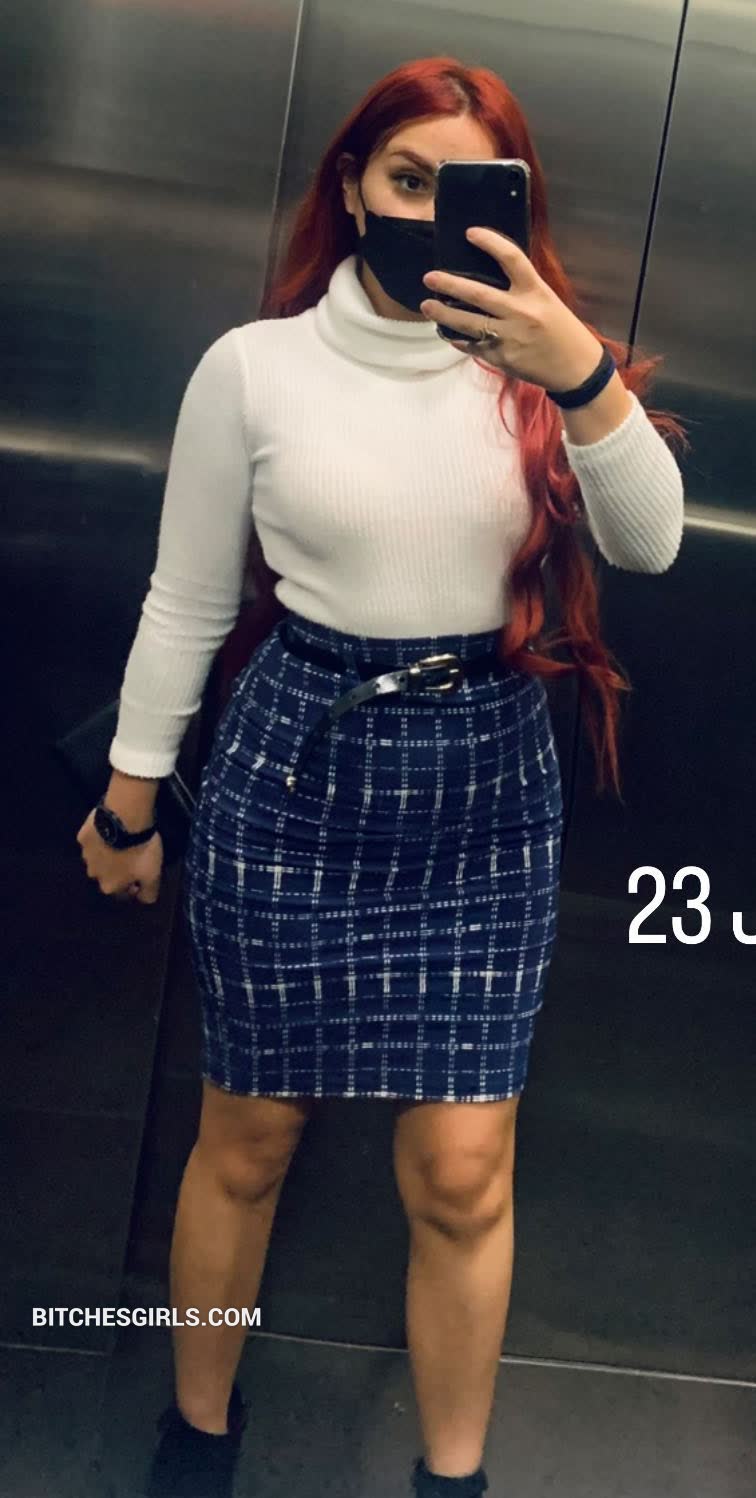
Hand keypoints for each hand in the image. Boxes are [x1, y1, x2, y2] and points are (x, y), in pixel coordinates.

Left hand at [420, 226, 602, 390]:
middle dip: (449, 284)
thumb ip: (521, 289)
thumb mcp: (547, 301)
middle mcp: (520, 312)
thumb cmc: (562, 330)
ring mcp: (509, 337)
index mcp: (535, 292)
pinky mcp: (501, 357)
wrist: (575, 368)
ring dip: (443, 313)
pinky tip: (447, 331)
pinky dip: (457, 338)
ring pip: (468, 323)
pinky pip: (472, 345)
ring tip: (427, 305)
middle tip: (429, 277)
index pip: (511, 258)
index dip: (489, 242)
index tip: (471, 233)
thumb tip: (488, 277)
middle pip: (478, 294)